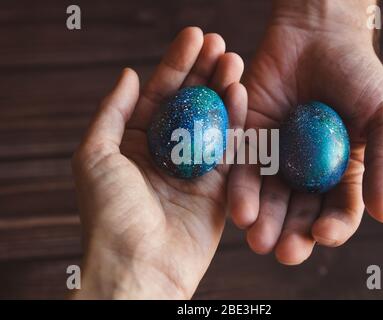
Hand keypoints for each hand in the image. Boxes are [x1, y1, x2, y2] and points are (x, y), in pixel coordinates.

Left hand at [71, 27, 245, 298]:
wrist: (139, 267)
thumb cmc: (109, 213)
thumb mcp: (94, 155)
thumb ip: (113, 112)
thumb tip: (130, 73)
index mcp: (136, 143)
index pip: (160, 94)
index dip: (176, 64)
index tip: (194, 36)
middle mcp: (168, 153)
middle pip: (190, 103)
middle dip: (204, 71)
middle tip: (221, 43)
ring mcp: (195, 169)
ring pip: (213, 121)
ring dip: (224, 90)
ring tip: (235, 59)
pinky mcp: (220, 188)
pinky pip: (231, 150)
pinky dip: (237, 122)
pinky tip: (241, 94)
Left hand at [228, 0, 382, 264]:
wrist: (316, 36)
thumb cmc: (359, 75)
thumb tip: (382, 215)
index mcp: (342, 174)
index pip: (339, 211)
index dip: (333, 226)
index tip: (323, 232)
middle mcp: (307, 174)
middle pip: (299, 213)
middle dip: (291, 235)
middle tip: (282, 252)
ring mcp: (276, 159)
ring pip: (268, 199)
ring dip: (262, 221)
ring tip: (256, 237)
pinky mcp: (249, 142)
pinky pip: (243, 170)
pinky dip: (241, 190)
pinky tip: (239, 208)